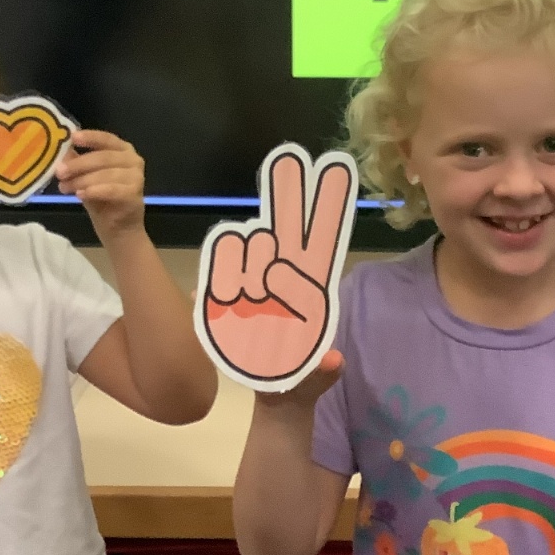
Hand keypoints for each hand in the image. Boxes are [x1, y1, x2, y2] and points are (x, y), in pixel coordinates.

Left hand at [56, 130, 144, 240]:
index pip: (106, 138)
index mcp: (123, 150)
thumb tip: (61, 150)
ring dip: (82, 180)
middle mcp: (133, 160)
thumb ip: (76, 162)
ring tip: (65, 188)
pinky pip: (112, 190)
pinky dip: (94, 191)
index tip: (72, 138)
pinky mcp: (134, 195)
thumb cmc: (101, 197)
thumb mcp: (85, 176)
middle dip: (79, 164)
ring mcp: (137, 177)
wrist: (118, 227)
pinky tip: (80, 195)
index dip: (90, 137)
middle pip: (104, 157)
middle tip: (59, 172)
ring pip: (106, 174)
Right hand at [200, 146, 356, 390]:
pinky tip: (230, 296)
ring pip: (253, 247)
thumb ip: (321, 372)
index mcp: (312, 287)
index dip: (326, 204)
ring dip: (254, 266)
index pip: (321, 239)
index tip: (333, 167)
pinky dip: (226, 280)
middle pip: (285, 227)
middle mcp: (282, 276)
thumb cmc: (301, 379)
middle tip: (291, 156)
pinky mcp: (222, 296)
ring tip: (258, 297)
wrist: (273, 397)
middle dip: (288, 192)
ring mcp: (252, 281)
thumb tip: (333, 361)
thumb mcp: (314, 380)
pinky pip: (221, 272)